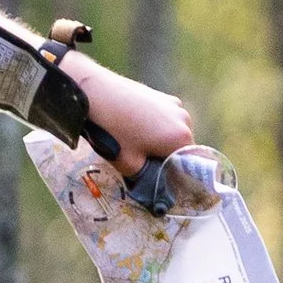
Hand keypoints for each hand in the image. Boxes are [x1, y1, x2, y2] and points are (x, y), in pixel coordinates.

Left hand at [60, 53, 194, 177]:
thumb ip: (148, 179)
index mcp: (182, 139)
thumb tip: (155, 188)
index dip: (173, 175)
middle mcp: (185, 120)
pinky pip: (164, 117)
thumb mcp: (129, 165)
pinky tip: (131, 125)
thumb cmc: (113, 132)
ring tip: (132, 141)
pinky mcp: (161, 95)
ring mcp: (174, 104)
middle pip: (180, 148)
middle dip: (164, 156)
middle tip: (139, 160)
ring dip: (158, 140)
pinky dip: (153, 125)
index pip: (188, 166)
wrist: (94, 93)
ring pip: (171, 132)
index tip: (156, 178)